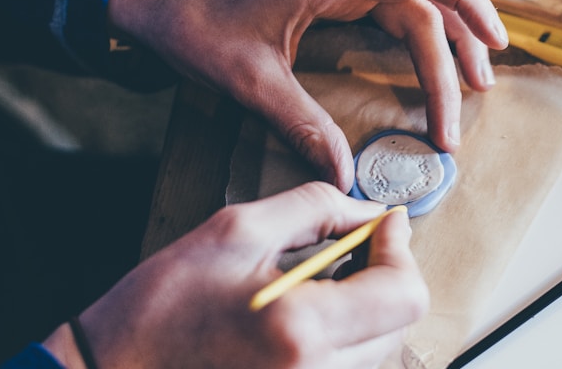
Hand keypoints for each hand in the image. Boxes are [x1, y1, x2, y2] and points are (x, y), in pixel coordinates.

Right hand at [42, 182, 427, 367]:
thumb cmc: (159, 308)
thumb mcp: (233, 232)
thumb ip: (313, 209)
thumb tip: (367, 210)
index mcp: (301, 329)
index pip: (403, 294)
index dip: (400, 250)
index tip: (384, 223)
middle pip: (400, 322)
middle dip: (385, 274)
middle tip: (352, 244)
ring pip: (379, 347)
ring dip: (366, 306)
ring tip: (318, 281)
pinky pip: (348, 366)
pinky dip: (344, 336)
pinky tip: (303, 314)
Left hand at [108, 0, 508, 190]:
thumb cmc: (193, 26)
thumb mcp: (248, 83)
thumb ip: (303, 125)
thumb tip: (344, 173)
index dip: (466, 1)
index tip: (494, 41)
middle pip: (422, 1)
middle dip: (453, 52)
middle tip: (470, 104)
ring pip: (411, 1)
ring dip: (444, 41)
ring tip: (471, 86)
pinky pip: (390, 2)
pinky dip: (417, 32)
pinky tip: (431, 60)